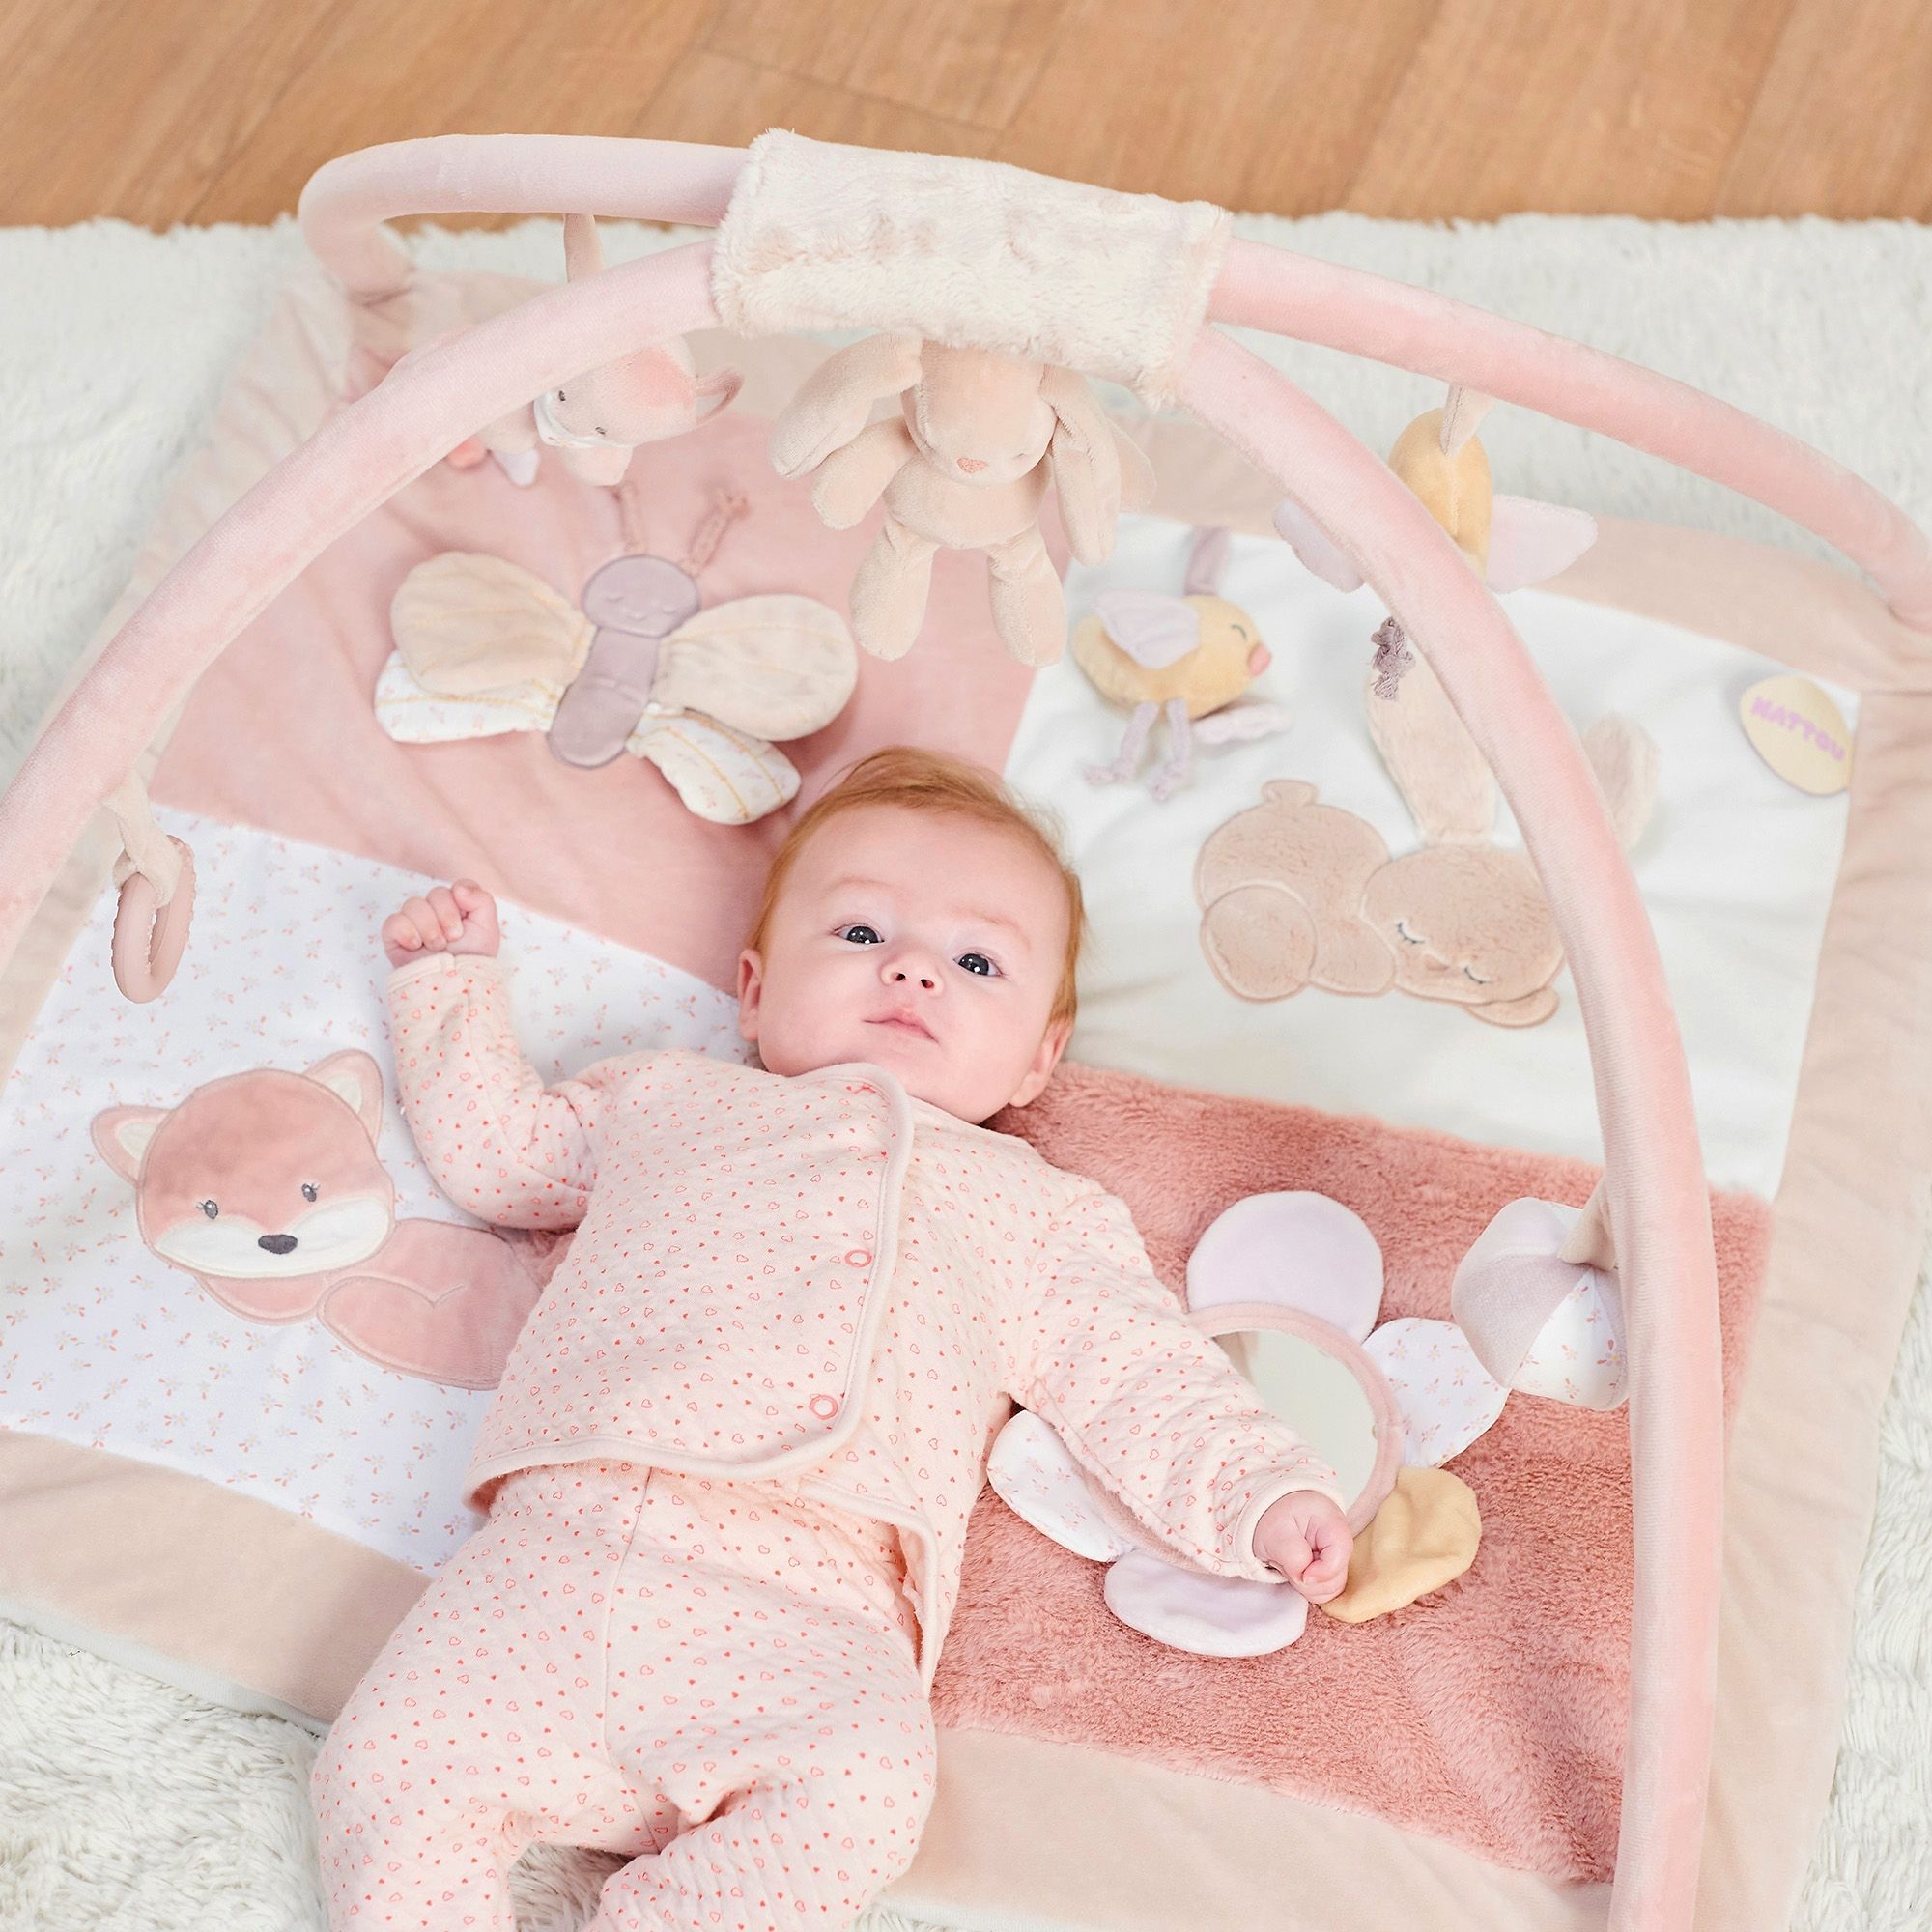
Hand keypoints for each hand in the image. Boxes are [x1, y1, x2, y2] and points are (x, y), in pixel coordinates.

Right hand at [382, 879, 499, 968]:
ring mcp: (414, 924)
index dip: (461, 902)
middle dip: (447, 917)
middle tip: (453, 938)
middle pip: (435, 894)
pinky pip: (393, 921)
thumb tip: (457, 888)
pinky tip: (416, 946)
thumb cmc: (472, 959)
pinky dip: (406, 932)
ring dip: (429, 927)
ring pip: (413, 904)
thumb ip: (482, 900)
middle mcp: (434, 913)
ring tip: (437, 947)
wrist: (455, 985)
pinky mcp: (395, 938)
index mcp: (457, 908)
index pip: (456, 887)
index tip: (465, 922)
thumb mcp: (488, 928)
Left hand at [1253, 1490, 1353, 1605]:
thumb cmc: (1273, 1515)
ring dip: (1304, 1584)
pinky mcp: (1329, 1571)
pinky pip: (1323, 1592)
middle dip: (1307, 1580)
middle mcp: (1339, 1543)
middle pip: (1335, 1580)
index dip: (1318, 1573)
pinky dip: (1305, 1586)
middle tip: (1287, 1562)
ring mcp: (1336, 1559)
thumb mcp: (1275, 1531)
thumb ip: (1293, 1556)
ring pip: (1329, 1590)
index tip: (1300, 1572)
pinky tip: (1295, 1569)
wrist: (1268, 1512)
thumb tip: (1306, 1579)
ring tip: (1289, 1563)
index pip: (1337, 1559)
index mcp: (1332, 1525)